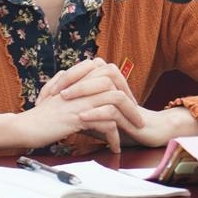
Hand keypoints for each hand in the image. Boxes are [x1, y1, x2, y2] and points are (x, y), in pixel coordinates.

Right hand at [14, 59, 144, 151]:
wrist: (25, 127)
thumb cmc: (40, 114)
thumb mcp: (55, 93)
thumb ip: (68, 82)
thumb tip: (74, 75)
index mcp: (76, 77)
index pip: (107, 70)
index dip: (121, 84)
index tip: (127, 101)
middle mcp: (79, 85)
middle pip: (115, 82)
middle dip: (130, 100)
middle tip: (137, 117)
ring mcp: (79, 100)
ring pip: (115, 100)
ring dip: (129, 117)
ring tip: (135, 131)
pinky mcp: (77, 117)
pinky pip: (105, 123)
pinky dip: (113, 136)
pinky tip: (114, 146)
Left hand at [46, 60, 197, 147]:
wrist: (147, 131)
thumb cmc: (118, 123)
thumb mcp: (92, 114)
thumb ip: (77, 105)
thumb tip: (53, 103)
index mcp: (108, 81)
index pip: (87, 66)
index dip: (67, 75)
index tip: (50, 89)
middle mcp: (118, 84)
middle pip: (97, 68)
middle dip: (73, 77)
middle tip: (55, 90)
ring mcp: (125, 97)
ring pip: (105, 84)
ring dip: (83, 90)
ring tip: (66, 99)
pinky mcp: (132, 113)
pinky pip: (113, 107)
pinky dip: (96, 112)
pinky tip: (82, 117)